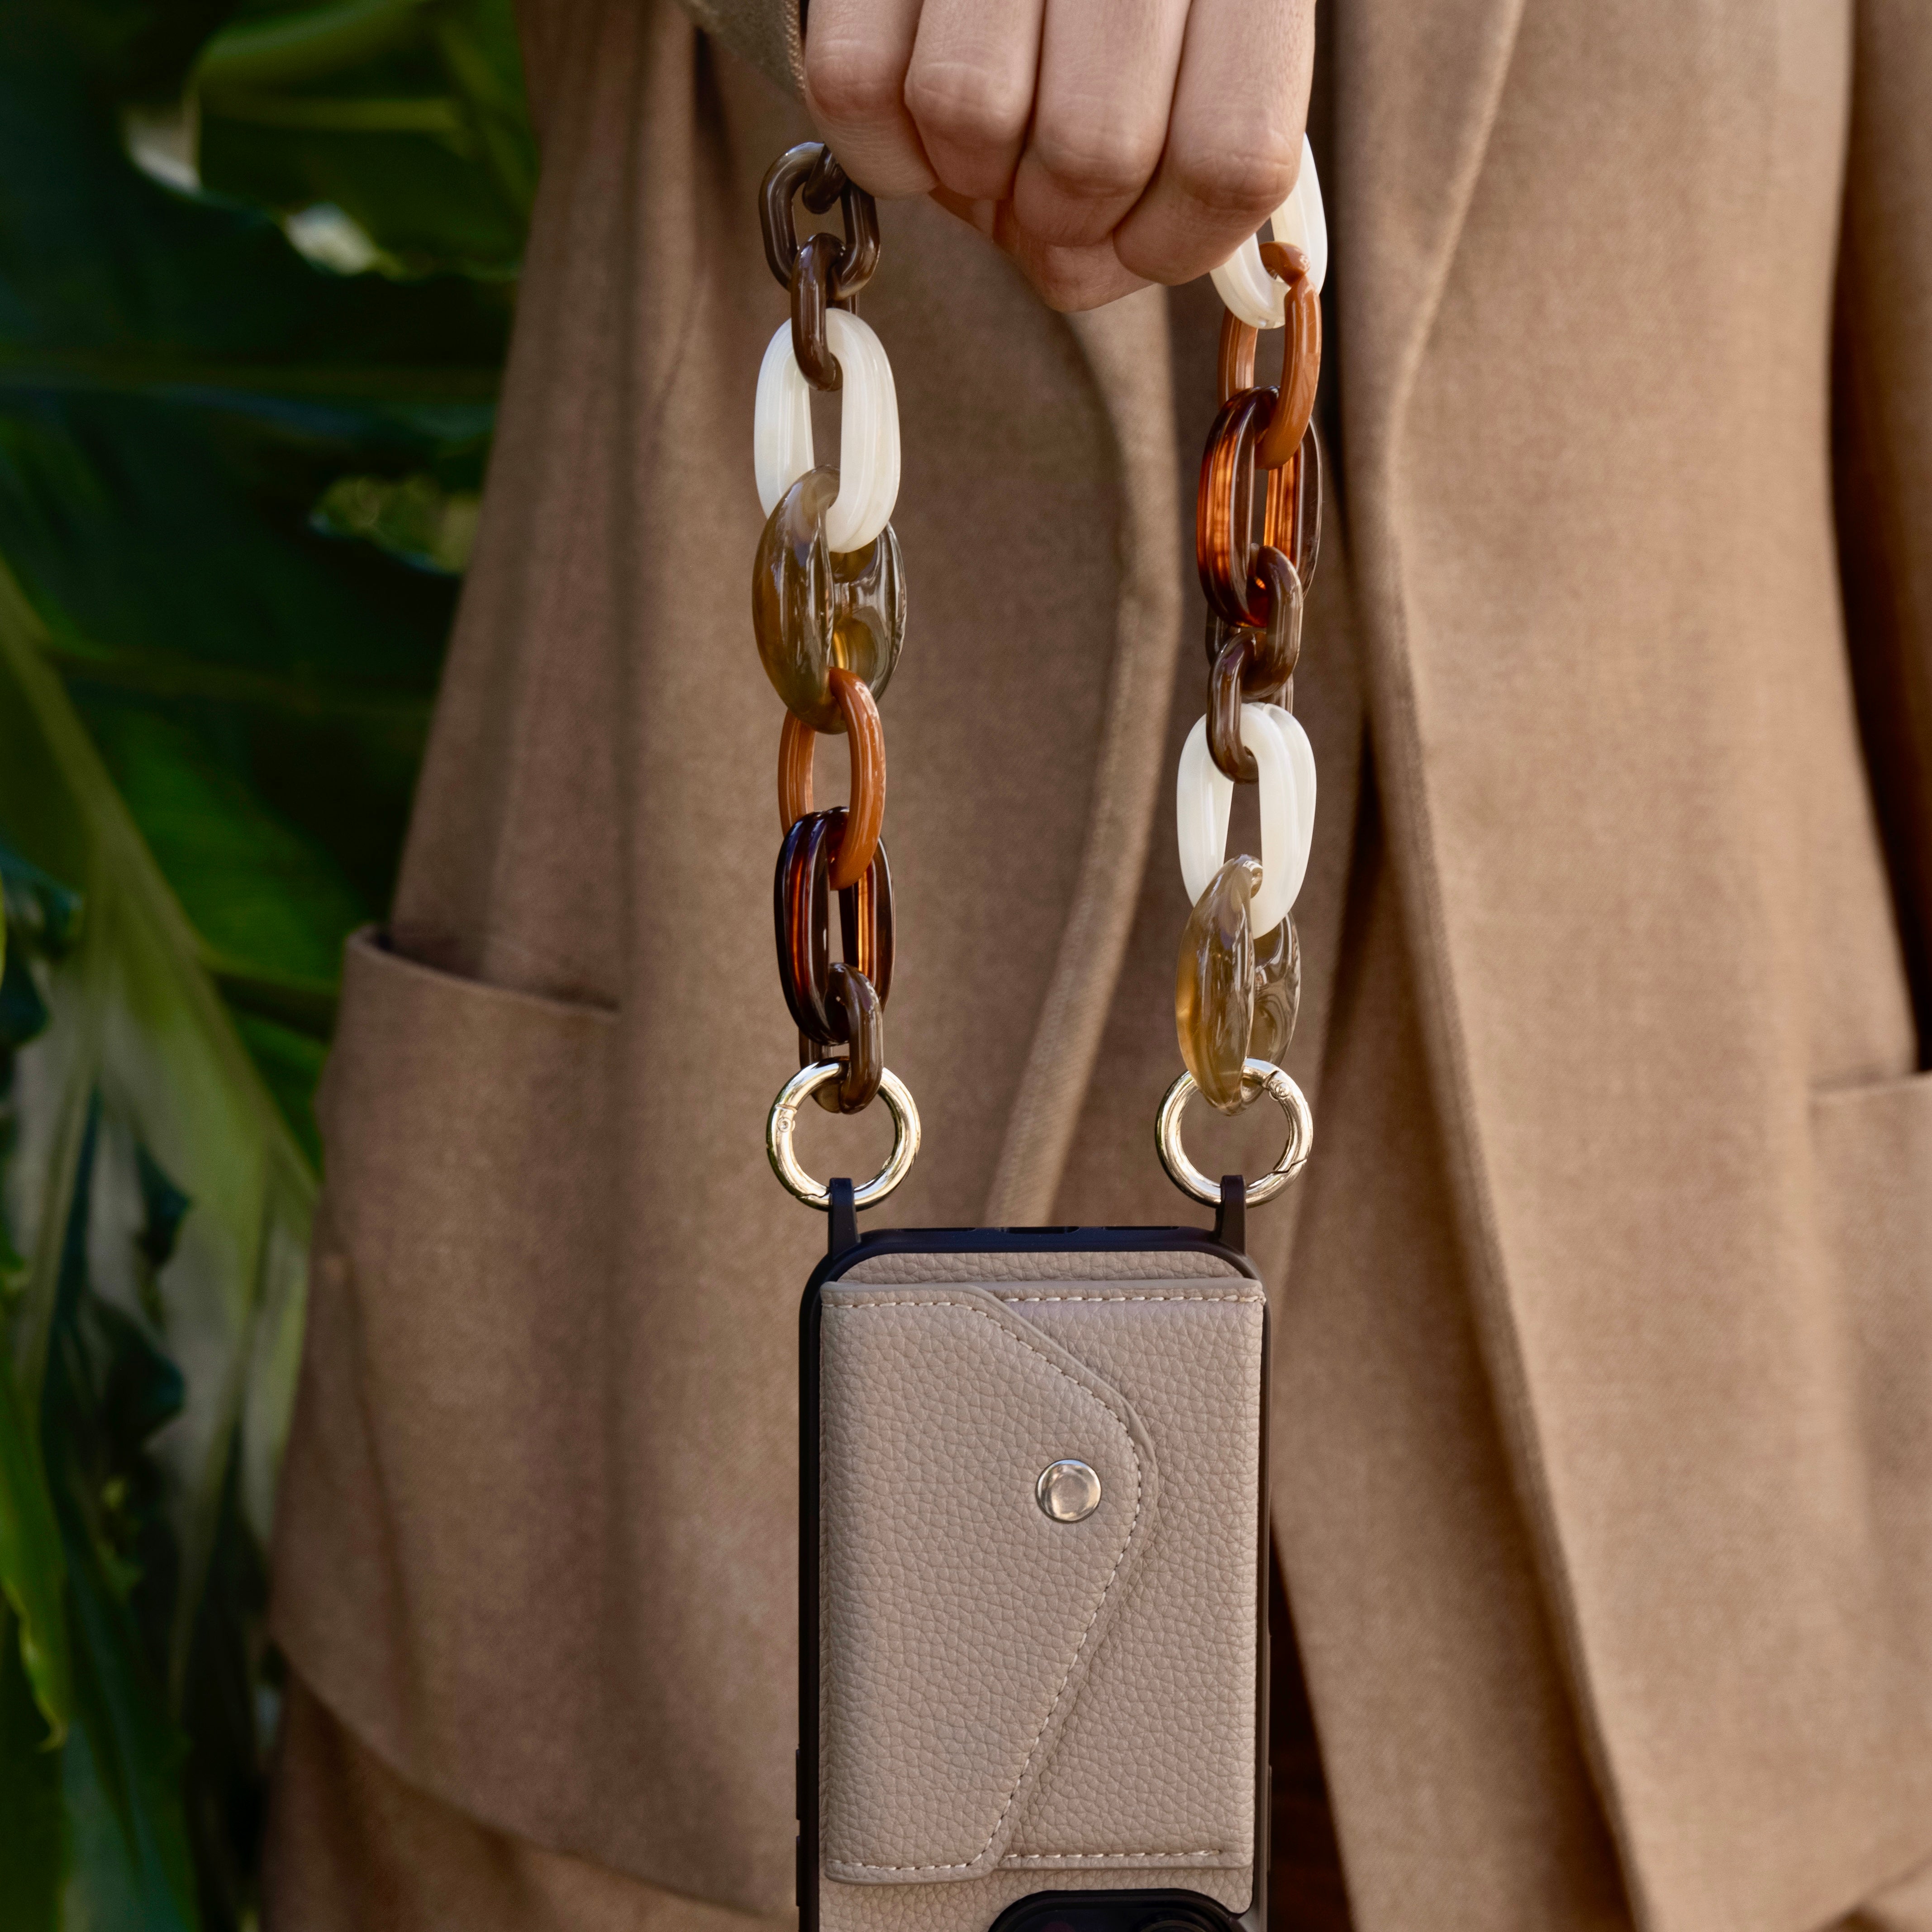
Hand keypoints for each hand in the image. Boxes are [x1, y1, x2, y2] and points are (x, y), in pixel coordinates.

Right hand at [802, 0, 1314, 311]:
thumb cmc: (1116, 11)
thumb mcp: (1197, 62)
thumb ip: (1183, 173)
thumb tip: (1081, 265)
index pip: (1231, 162)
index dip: (1172, 242)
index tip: (1138, 235)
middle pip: (1093, 152)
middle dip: (1057, 214)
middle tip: (1042, 178)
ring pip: (970, 112)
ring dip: (967, 170)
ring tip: (985, 124)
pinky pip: (857, 84)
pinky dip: (881, 143)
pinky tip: (915, 98)